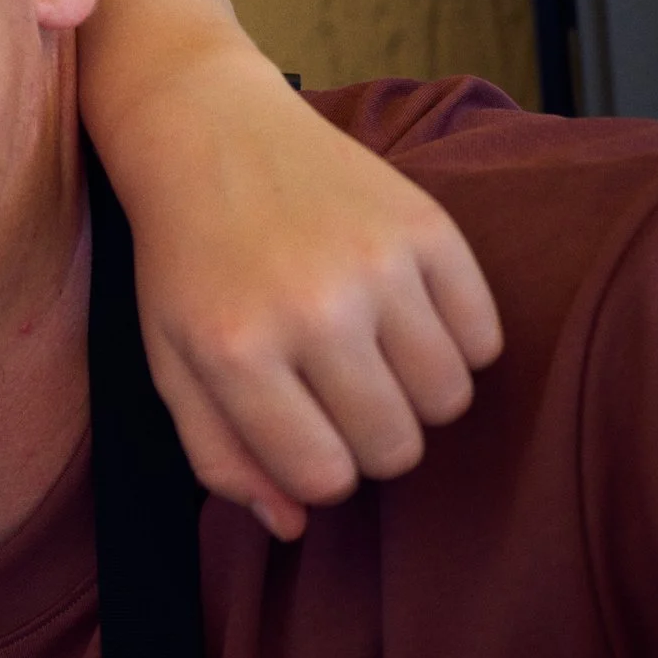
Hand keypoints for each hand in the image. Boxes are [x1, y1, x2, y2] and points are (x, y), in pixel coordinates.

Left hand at [117, 48, 501, 538]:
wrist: (209, 132)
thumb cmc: (187, 259)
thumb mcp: (173, 360)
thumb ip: (222, 455)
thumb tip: (293, 525)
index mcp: (238, 351)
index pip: (327, 477)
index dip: (321, 469)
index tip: (303, 430)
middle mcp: (312, 309)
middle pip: (398, 447)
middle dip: (370, 437)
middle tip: (335, 388)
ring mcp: (378, 264)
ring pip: (450, 400)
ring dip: (415, 393)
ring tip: (369, 349)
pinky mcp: (429, 226)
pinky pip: (484, 339)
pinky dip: (455, 342)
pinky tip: (403, 310)